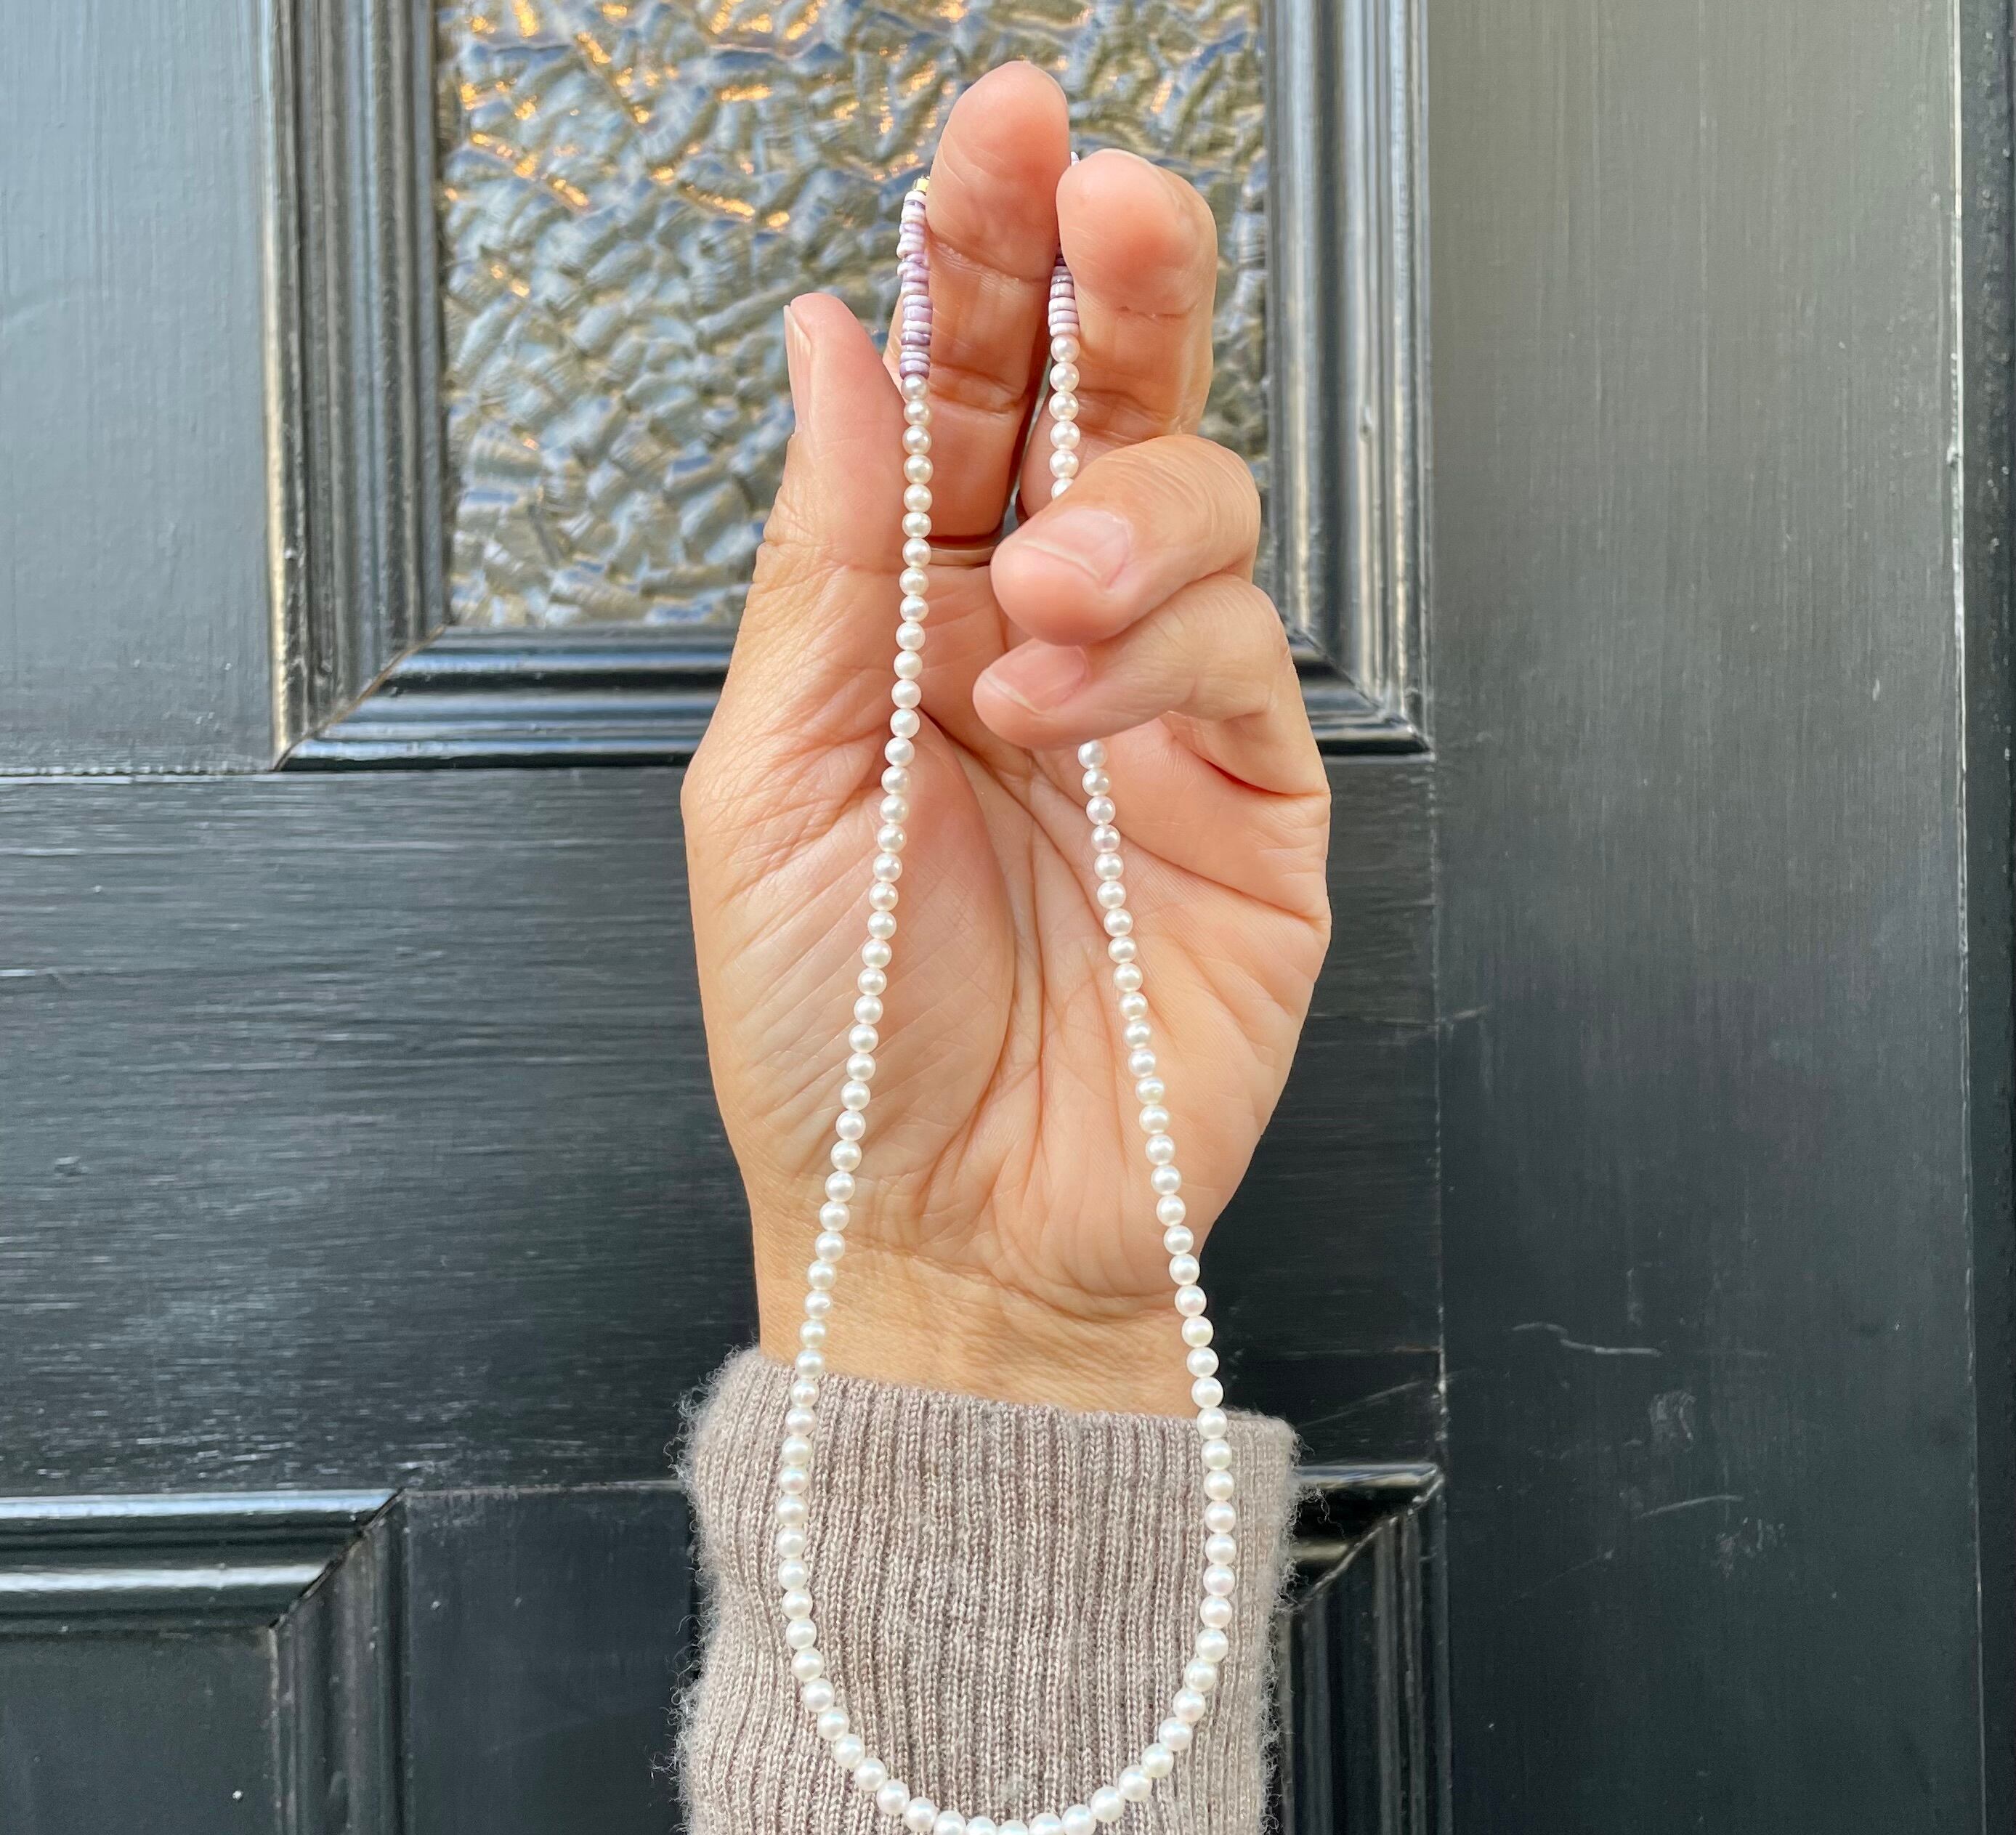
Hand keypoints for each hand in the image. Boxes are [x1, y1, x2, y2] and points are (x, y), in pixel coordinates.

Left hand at [683, 62, 1330, 1414]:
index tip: (995, 143)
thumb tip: (837, 350)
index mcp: (906, 623)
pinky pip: (1239, 656)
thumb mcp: (768, 784)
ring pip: (1193, 509)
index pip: (959, 399)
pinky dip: (1154, 654)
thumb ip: (828, 562)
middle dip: (1112, 289)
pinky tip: (1068, 708)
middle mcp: (1037, 644)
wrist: (942, 1223)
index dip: (979, 261)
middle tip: (1107, 207)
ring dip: (1117, 520)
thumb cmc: (837, 1032)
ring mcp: (1155, 714)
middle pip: (1102, 410)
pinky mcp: (1251, 795)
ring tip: (1033, 608)